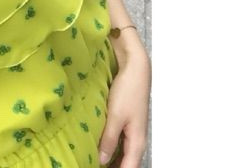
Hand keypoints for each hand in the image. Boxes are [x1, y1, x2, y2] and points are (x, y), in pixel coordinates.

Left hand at [98, 48, 150, 166]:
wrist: (135, 69)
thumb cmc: (128, 91)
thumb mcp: (116, 116)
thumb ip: (109, 139)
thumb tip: (102, 160)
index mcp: (137, 142)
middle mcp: (136, 139)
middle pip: (126, 162)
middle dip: (111, 166)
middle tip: (90, 163)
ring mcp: (131, 130)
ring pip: (121, 151)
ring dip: (109, 156)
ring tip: (90, 157)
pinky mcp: (125, 121)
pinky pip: (118, 140)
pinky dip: (109, 144)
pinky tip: (96, 143)